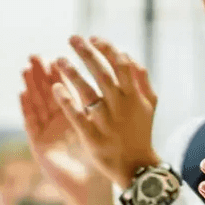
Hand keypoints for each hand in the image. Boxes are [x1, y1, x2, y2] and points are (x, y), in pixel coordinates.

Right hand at [21, 56, 114, 204]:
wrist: (92, 192)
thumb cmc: (102, 163)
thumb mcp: (106, 134)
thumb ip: (109, 113)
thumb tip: (121, 89)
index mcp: (75, 119)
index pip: (66, 93)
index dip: (62, 75)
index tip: (58, 57)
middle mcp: (59, 125)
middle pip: (48, 95)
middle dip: (42, 75)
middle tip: (37, 55)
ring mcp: (48, 134)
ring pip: (38, 105)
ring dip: (31, 86)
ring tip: (26, 67)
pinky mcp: (40, 147)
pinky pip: (32, 124)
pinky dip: (26, 108)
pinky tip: (22, 94)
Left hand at [51, 36, 159, 188]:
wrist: (137, 166)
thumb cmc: (141, 130)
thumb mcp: (149, 103)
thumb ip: (141, 78)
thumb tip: (128, 55)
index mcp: (134, 96)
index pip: (121, 64)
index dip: (107, 48)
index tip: (93, 38)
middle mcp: (120, 106)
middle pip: (102, 73)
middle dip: (87, 53)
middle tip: (72, 38)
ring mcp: (106, 122)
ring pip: (88, 93)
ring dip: (72, 74)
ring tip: (59, 60)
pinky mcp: (93, 137)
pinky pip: (77, 117)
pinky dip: (66, 102)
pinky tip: (56, 88)